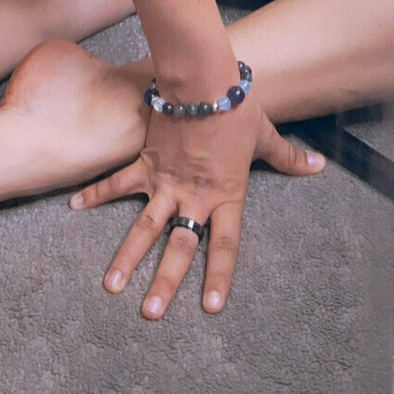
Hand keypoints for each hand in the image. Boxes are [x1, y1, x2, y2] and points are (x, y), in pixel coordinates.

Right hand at [69, 93, 323, 319]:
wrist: (202, 80)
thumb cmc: (237, 106)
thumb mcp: (265, 135)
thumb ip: (288, 158)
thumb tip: (317, 165)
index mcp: (226, 195)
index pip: (225, 245)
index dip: (219, 276)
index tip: (209, 308)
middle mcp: (194, 196)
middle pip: (179, 247)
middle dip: (164, 282)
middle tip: (150, 314)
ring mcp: (166, 182)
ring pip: (144, 228)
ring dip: (126, 257)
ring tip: (111, 287)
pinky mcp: (146, 163)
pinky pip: (118, 183)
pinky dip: (96, 193)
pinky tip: (75, 207)